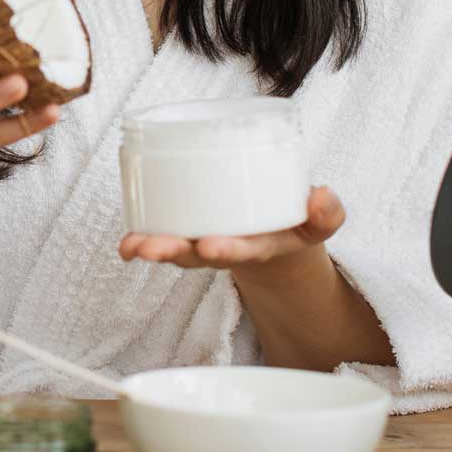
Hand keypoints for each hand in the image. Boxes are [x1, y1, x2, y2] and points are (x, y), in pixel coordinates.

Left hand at [117, 186, 345, 272]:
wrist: (276, 236)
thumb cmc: (293, 223)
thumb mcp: (317, 222)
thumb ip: (326, 213)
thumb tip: (323, 196)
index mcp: (257, 246)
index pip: (241, 251)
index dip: (226, 249)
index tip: (210, 246)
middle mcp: (225, 248)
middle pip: (197, 255)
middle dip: (173, 252)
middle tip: (152, 249)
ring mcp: (203, 241)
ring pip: (175, 248)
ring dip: (151, 247)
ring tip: (130, 247)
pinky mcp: (186, 229)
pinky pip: (162, 234)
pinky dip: (142, 239)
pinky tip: (125, 242)